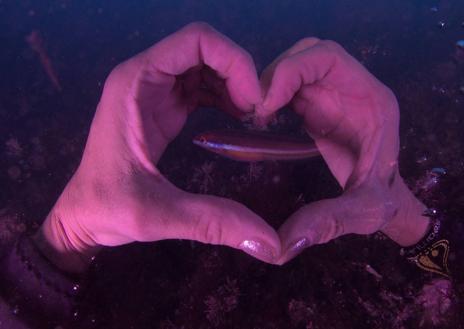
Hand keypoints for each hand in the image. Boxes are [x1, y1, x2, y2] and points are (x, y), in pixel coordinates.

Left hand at [34, 22, 280, 272]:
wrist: (81, 216)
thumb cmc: (107, 209)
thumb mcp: (158, 216)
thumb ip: (213, 222)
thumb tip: (271, 241)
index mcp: (135, 84)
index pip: (195, 41)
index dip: (234, 61)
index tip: (254, 103)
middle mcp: (143, 76)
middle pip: (204, 47)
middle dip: (239, 72)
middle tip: (259, 111)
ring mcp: (152, 89)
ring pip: (205, 63)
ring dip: (234, 82)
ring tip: (254, 116)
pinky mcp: (162, 105)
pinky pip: (200, 84)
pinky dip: (225, 94)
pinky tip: (240, 117)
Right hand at [256, 38, 429, 263]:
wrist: (385, 198)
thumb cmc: (382, 201)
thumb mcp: (362, 212)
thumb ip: (328, 222)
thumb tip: (282, 244)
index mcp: (371, 100)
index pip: (328, 58)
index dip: (291, 71)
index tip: (266, 105)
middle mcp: (353, 88)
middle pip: (308, 54)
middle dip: (276, 74)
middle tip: (256, 110)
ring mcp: (335, 94)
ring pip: (296, 65)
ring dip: (270, 83)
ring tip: (255, 115)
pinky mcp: (319, 104)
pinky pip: (290, 85)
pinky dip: (271, 94)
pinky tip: (261, 118)